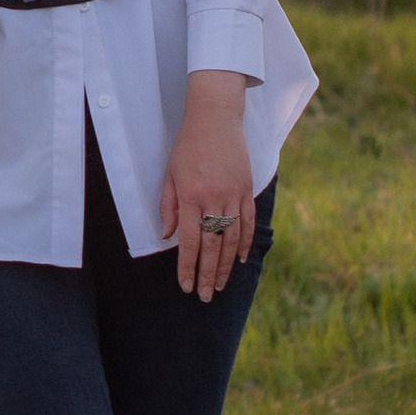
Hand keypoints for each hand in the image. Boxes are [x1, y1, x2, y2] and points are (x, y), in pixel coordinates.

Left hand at [161, 72, 256, 301]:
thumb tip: (168, 236)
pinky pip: (247, 221)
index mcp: (191, 196)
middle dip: (208, 274)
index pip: (189, 241)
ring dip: (227, 265)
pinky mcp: (246, 189)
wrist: (215, 118)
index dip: (188, 267)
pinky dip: (245, 242)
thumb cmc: (187, 146)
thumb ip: (169, 206)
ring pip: (232, 238)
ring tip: (221, 285)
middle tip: (205, 296)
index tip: (186, 286)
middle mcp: (214, 198)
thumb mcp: (170, 174)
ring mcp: (233, 194)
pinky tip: (241, 259)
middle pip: (212, 246)